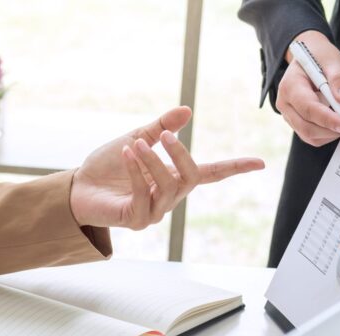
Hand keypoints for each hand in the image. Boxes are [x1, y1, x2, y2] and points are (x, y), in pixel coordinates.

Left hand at [69, 106, 263, 228]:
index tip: (260, 162)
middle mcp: (169, 198)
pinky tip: (127, 153)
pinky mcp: (136, 220)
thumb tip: (186, 111)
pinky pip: (142, 194)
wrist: (78, 188)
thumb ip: (161, 127)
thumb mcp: (137, 138)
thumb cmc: (108, 167)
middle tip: (163, 135)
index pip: (211, 174)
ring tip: (136, 144)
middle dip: (180, 154)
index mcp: (175, 178)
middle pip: (191, 177)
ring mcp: (154, 211)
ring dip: (152, 161)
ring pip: (167, 186)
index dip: (235, 168)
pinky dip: (135, 171)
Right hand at [278, 30, 339, 146]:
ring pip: (310, 135)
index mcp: (290, 86)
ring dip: (332, 132)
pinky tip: (339, 119)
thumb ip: (339, 79)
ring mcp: (289, 115)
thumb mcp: (331, 60)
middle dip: (333, 129)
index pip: (309, 109)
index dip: (329, 119)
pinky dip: (328, 132)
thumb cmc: (317, 57)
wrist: (308, 56)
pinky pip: (312, 135)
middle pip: (307, 127)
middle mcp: (285, 104)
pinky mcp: (297, 122)